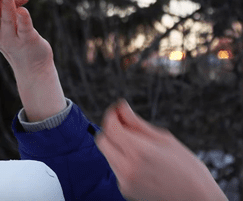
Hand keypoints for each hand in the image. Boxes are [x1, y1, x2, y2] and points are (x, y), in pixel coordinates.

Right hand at [0, 0, 65, 121]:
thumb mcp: (9, 20)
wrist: (32, 65)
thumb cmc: (17, 36)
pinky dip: (23, 19)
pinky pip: (24, 28)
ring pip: (8, 21)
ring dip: (7, 6)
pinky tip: (23, 10)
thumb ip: (14, 3)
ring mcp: (12, 39)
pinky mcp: (28, 40)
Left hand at [96, 99, 226, 200]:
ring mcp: (125, 181)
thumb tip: (121, 107)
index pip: (110, 127)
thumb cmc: (188, 169)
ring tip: (139, 146)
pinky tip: (141, 162)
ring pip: (107, 154)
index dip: (112, 115)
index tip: (118, 110)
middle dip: (110, 130)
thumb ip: (137, 122)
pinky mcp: (125, 190)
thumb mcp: (165, 139)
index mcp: (139, 151)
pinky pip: (115, 168)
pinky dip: (122, 160)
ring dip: (116, 145)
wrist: (197, 200)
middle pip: (102, 140)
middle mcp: (127, 168)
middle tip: (125, 125)